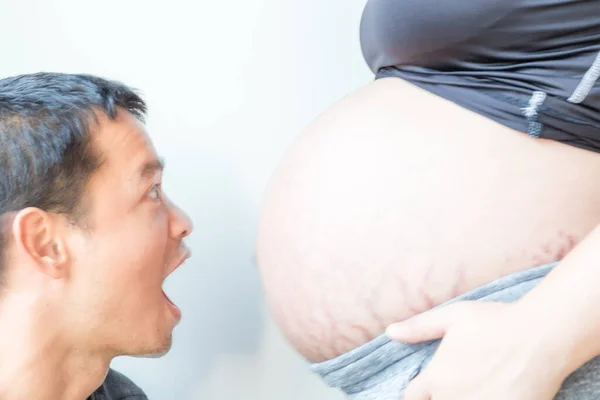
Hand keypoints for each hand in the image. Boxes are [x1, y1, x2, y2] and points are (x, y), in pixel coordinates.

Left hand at [386, 301, 568, 399]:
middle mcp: (451, 399)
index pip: (412, 398)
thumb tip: (390, 332)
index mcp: (435, 378)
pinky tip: (493, 394)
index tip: (432, 386)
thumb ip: (418, 328)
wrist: (540, 336)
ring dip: (463, 399)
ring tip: (476, 388)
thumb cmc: (495, 322)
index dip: (420, 393)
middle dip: (441, 397)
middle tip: (459, 384)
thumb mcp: (452, 317)